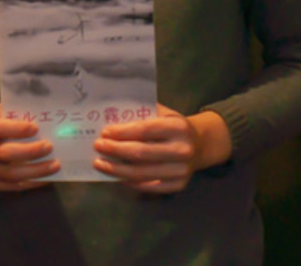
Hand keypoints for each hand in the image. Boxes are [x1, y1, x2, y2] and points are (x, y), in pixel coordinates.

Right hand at [0, 104, 59, 191]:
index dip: (17, 129)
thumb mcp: (7, 110)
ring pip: (9, 174)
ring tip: (54, 165)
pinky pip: (10, 186)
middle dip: (30, 151)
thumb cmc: (3, 122)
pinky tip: (45, 178)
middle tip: (49, 147)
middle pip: (4, 153)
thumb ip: (20, 112)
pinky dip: (30, 183)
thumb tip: (45, 117)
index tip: (36, 128)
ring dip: (35, 171)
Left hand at [92, 104, 230, 193]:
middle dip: (115, 150)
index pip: (144, 130)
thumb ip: (143, 113)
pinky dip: (130, 182)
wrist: (201, 145)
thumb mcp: (165, 113)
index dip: (122, 132)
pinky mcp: (178, 185)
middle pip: (141, 153)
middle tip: (98, 146)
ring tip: (100, 163)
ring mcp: (181, 171)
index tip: (104, 132)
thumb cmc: (175, 126)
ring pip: (142, 173)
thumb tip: (111, 116)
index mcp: (178, 127)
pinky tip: (117, 176)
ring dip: (117, 170)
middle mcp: (182, 150)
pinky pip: (149, 187)